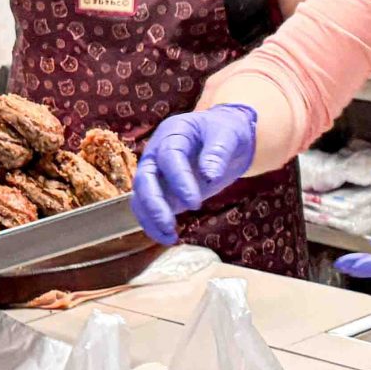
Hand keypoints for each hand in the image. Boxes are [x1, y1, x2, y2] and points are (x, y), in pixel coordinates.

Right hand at [132, 104, 258, 243]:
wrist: (224, 138)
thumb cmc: (226, 131)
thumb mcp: (228, 135)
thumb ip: (218, 152)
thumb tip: (210, 175)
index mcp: (173, 133)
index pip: (169, 156)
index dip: (179, 180)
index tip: (195, 203)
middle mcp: (157, 153)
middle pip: (144, 179)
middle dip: (154, 204)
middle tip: (169, 225)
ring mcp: (157, 173)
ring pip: (141, 197)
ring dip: (150, 219)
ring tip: (169, 237)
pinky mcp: (162, 191)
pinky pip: (149, 208)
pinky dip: (154, 224)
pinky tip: (169, 238)